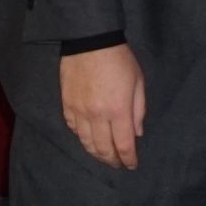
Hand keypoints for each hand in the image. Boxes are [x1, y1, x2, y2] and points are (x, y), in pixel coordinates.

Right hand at [59, 44, 146, 169]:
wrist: (90, 40)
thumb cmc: (119, 60)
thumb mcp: (138, 82)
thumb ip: (138, 110)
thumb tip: (136, 133)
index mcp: (119, 111)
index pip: (123, 145)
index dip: (128, 159)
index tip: (131, 165)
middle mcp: (97, 115)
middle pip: (103, 149)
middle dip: (112, 160)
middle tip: (117, 164)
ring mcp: (79, 111)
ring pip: (86, 142)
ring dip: (96, 153)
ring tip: (103, 155)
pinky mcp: (67, 104)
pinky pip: (73, 128)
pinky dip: (81, 136)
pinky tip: (87, 137)